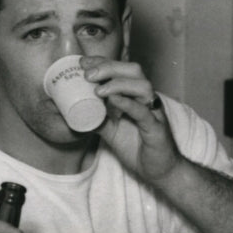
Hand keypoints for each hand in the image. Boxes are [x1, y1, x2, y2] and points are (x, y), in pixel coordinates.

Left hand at [81, 56, 181, 182]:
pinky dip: (128, 103)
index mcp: (136, 96)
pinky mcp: (156, 128)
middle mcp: (146, 99)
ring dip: (118, 83)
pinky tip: (113, 100)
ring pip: (142, 86)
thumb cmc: (138, 147)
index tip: (83, 62)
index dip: (103, 62)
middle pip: (133, 71)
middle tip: (87, 74)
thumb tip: (73, 112)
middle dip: (109, 67)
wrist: (159, 170)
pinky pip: (144, 112)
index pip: (121, 70)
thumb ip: (96, 119)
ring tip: (98, 89)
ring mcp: (153, 112)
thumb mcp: (111, 131)